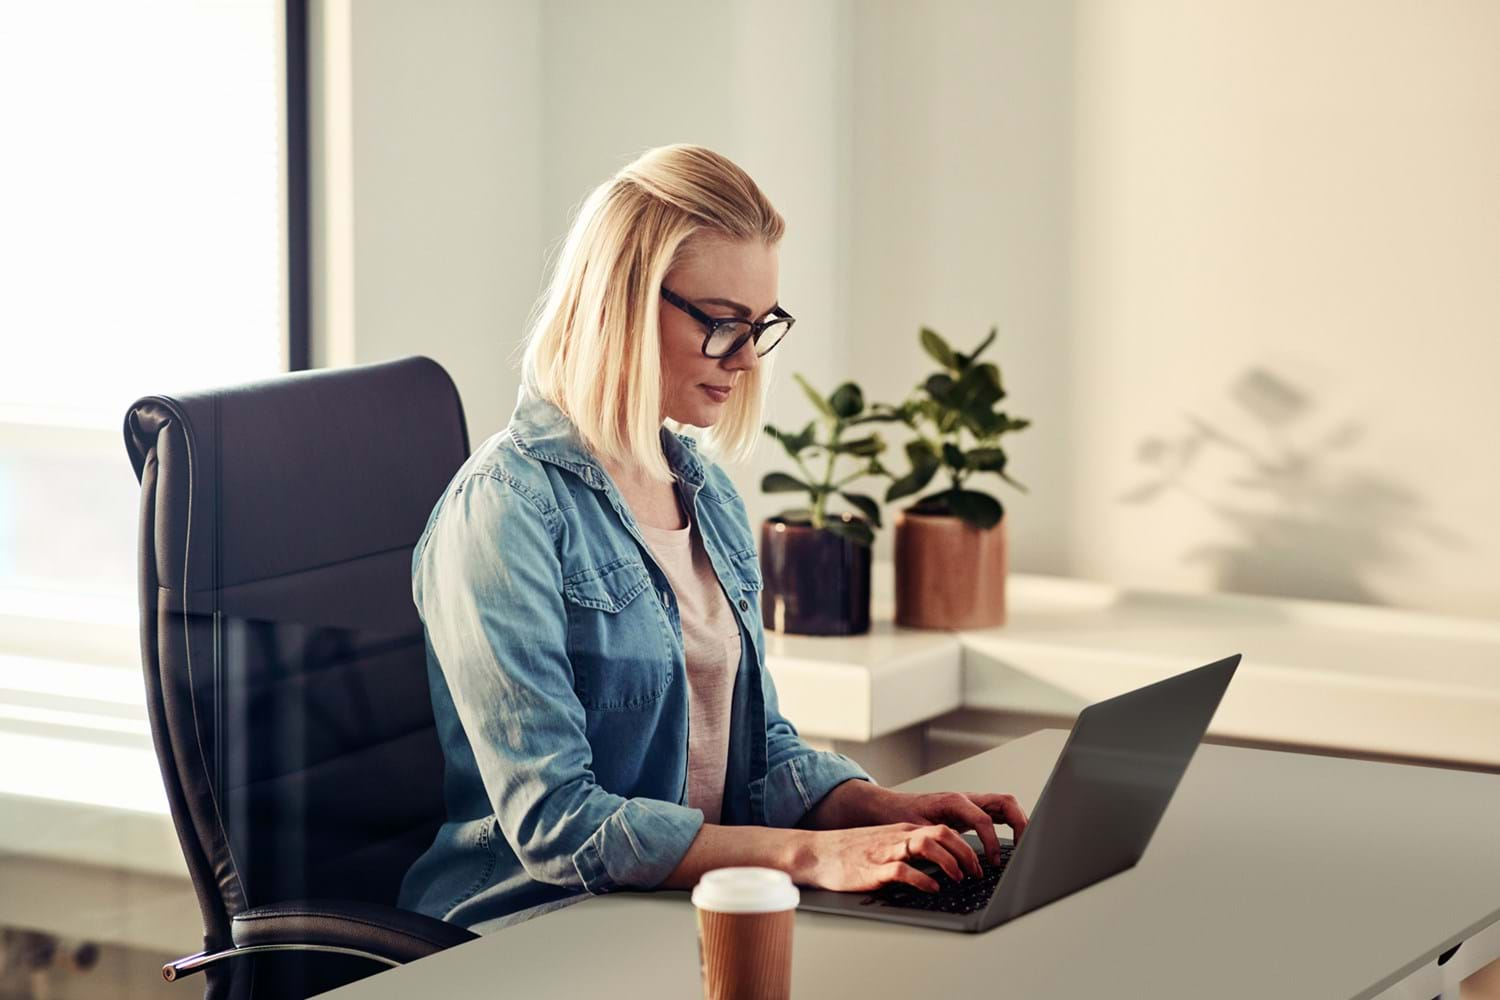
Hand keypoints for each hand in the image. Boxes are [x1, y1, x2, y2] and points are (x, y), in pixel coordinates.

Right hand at [793, 822, 985, 893]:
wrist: (816, 852)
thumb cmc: (849, 852)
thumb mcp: (884, 844)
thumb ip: (907, 849)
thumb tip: (936, 862)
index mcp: (902, 831)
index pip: (943, 829)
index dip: (965, 845)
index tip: (977, 863)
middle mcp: (898, 837)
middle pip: (941, 833)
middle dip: (964, 852)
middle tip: (976, 872)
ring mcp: (886, 852)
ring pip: (925, 845)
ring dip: (948, 862)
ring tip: (959, 878)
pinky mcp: (873, 869)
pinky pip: (903, 870)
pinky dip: (922, 878)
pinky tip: (932, 887)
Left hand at [861, 787, 1028, 866]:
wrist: (892, 806)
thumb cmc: (902, 815)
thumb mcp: (917, 831)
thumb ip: (935, 842)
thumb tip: (950, 861)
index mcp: (954, 801)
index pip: (984, 820)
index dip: (992, 843)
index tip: (993, 863)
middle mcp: (966, 798)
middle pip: (1005, 803)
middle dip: (1020, 824)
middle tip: (1023, 848)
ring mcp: (971, 802)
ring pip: (1005, 805)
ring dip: (1019, 822)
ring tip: (1023, 846)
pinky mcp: (971, 809)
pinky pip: (998, 812)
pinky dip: (1010, 823)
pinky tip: (1011, 841)